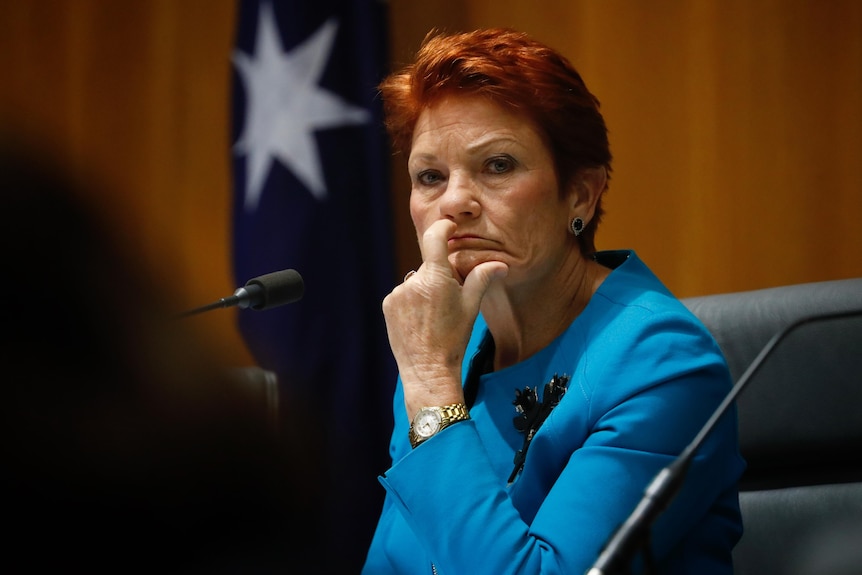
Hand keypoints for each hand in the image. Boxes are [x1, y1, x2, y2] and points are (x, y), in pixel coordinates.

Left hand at [382, 219, 507, 417]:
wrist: (427, 368)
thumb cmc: (453, 339)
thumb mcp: (471, 307)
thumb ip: (482, 279)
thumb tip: (501, 264)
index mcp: (436, 278)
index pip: (435, 237)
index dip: (442, 228)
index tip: (448, 227)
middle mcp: (414, 281)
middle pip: (430, 267)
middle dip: (440, 277)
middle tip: (448, 301)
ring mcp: (398, 293)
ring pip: (416, 281)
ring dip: (424, 290)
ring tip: (433, 316)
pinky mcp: (388, 305)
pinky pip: (403, 295)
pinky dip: (411, 301)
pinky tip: (420, 321)